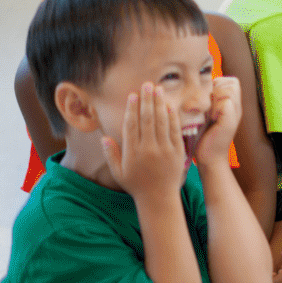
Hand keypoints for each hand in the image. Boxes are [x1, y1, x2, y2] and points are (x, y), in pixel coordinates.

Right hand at [102, 84, 186, 200]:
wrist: (159, 198)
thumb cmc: (136, 184)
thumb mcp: (118, 172)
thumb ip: (111, 154)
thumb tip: (103, 136)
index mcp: (132, 153)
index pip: (131, 125)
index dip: (131, 109)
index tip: (132, 95)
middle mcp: (148, 149)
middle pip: (147, 119)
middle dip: (147, 100)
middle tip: (147, 85)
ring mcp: (164, 149)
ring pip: (161, 122)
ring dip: (159, 104)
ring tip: (158, 89)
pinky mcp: (178, 151)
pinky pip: (174, 131)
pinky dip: (172, 117)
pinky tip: (169, 106)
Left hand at [196, 76, 240, 165]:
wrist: (210, 158)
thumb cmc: (204, 138)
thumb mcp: (206, 115)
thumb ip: (207, 102)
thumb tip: (197, 87)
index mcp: (231, 105)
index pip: (232, 81)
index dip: (219, 83)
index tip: (208, 96)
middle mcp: (236, 108)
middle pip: (233, 83)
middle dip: (218, 88)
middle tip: (208, 102)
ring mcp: (235, 115)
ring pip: (230, 90)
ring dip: (216, 96)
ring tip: (208, 110)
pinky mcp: (230, 122)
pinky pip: (226, 102)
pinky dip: (215, 106)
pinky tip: (209, 117)